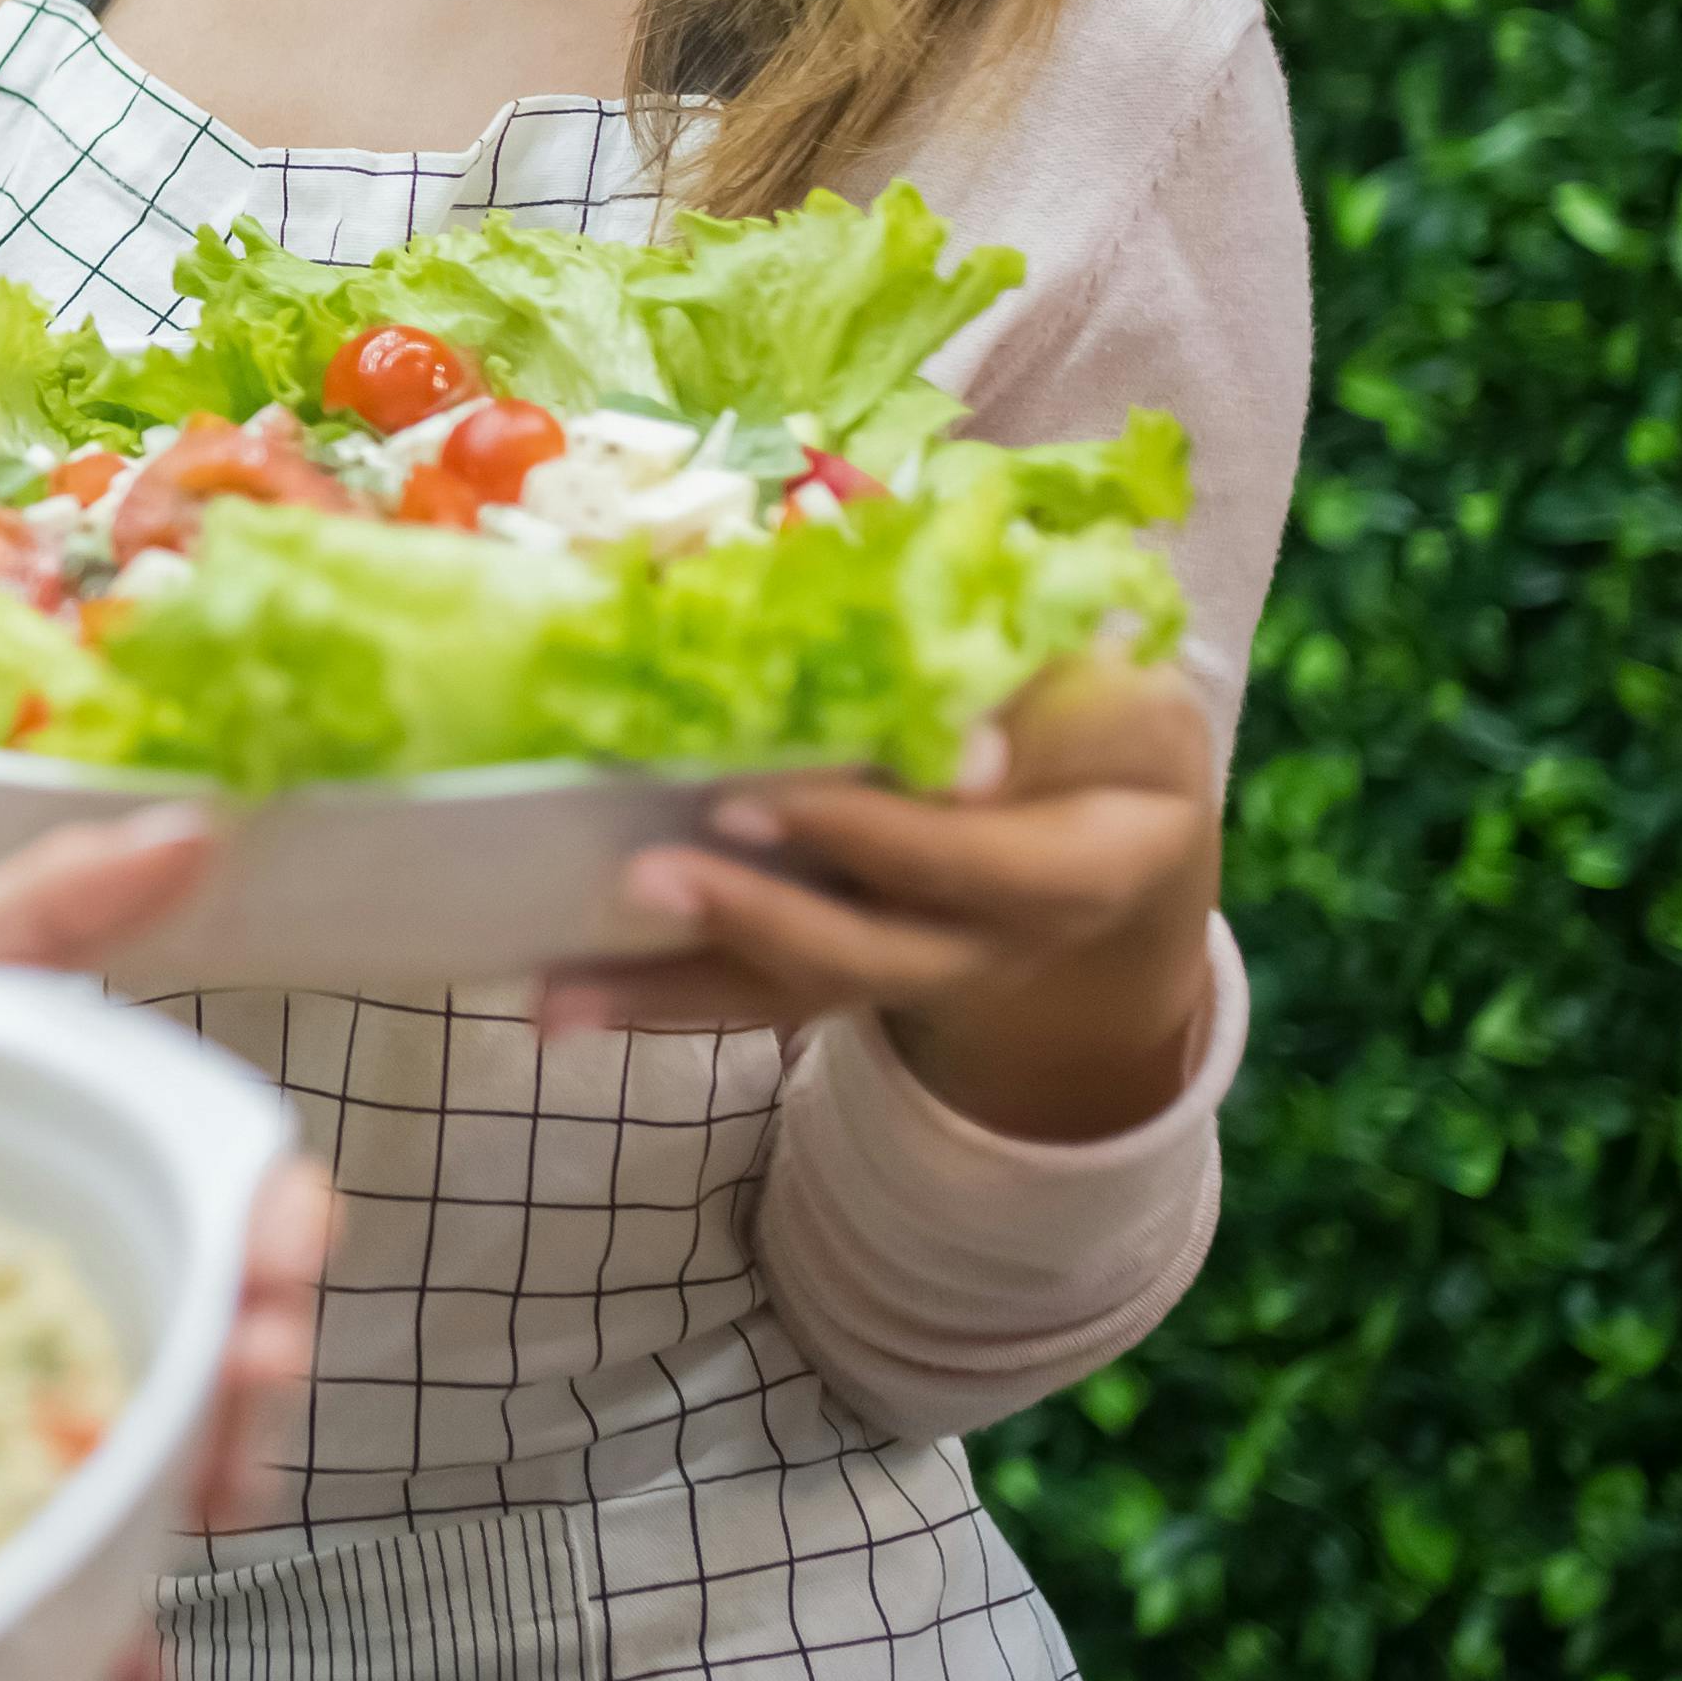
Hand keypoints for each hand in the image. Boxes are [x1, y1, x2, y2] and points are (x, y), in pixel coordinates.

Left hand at [544, 653, 1225, 1142]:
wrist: (1123, 808)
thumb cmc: (1102, 710)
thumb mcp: (1103, 680)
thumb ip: (1027, 687)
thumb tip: (950, 734)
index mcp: (1088, 862)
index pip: (985, 867)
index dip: (878, 838)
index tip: (763, 796)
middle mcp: (1000, 942)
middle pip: (879, 957)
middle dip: (759, 919)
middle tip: (650, 875)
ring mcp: (917, 965)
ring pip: (796, 993)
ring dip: (673, 991)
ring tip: (557, 993)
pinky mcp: (848, 969)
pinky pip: (753, 994)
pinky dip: (656, 996)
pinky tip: (559, 999)